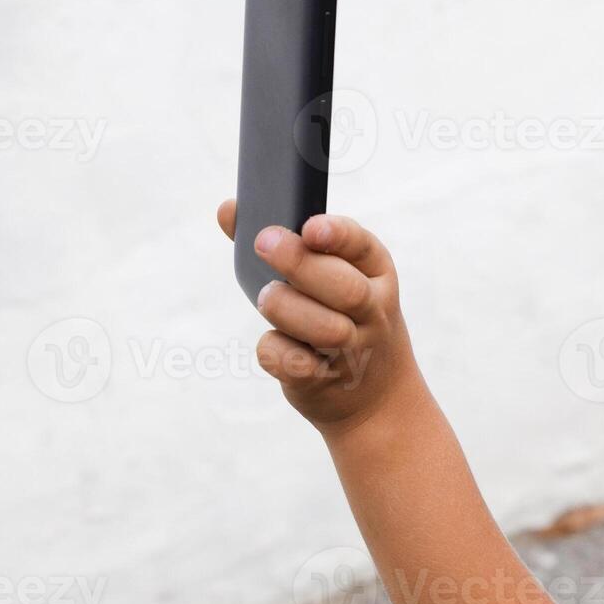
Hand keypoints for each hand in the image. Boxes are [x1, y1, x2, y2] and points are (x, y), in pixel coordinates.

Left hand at [218, 199, 422, 434]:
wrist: (376, 393)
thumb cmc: (337, 316)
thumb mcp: (331, 277)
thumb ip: (284, 243)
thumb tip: (227, 209)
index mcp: (375, 273)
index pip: (363, 247)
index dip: (337, 235)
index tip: (309, 227)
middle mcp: (372, 310)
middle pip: (344, 288)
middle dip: (301, 264)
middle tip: (264, 243)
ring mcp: (354, 348)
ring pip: (325, 329)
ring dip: (287, 309)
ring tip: (267, 298)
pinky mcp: (325, 381)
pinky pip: (295, 364)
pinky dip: (274, 350)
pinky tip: (275, 343)